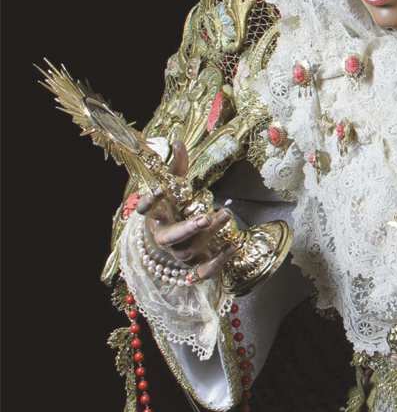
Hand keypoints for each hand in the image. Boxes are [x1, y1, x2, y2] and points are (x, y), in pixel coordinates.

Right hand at [136, 141, 235, 284]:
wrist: (175, 244)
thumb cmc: (174, 210)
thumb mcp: (174, 188)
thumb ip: (177, 167)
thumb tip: (178, 141)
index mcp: (156, 217)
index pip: (146, 211)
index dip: (150, 202)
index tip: (159, 189)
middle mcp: (165, 238)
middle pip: (171, 238)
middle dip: (187, 228)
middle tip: (205, 217)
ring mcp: (179, 255)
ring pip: (189, 250)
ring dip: (208, 235)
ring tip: (226, 214)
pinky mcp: (195, 267)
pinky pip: (205, 270)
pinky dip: (219, 261)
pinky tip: (234, 246)